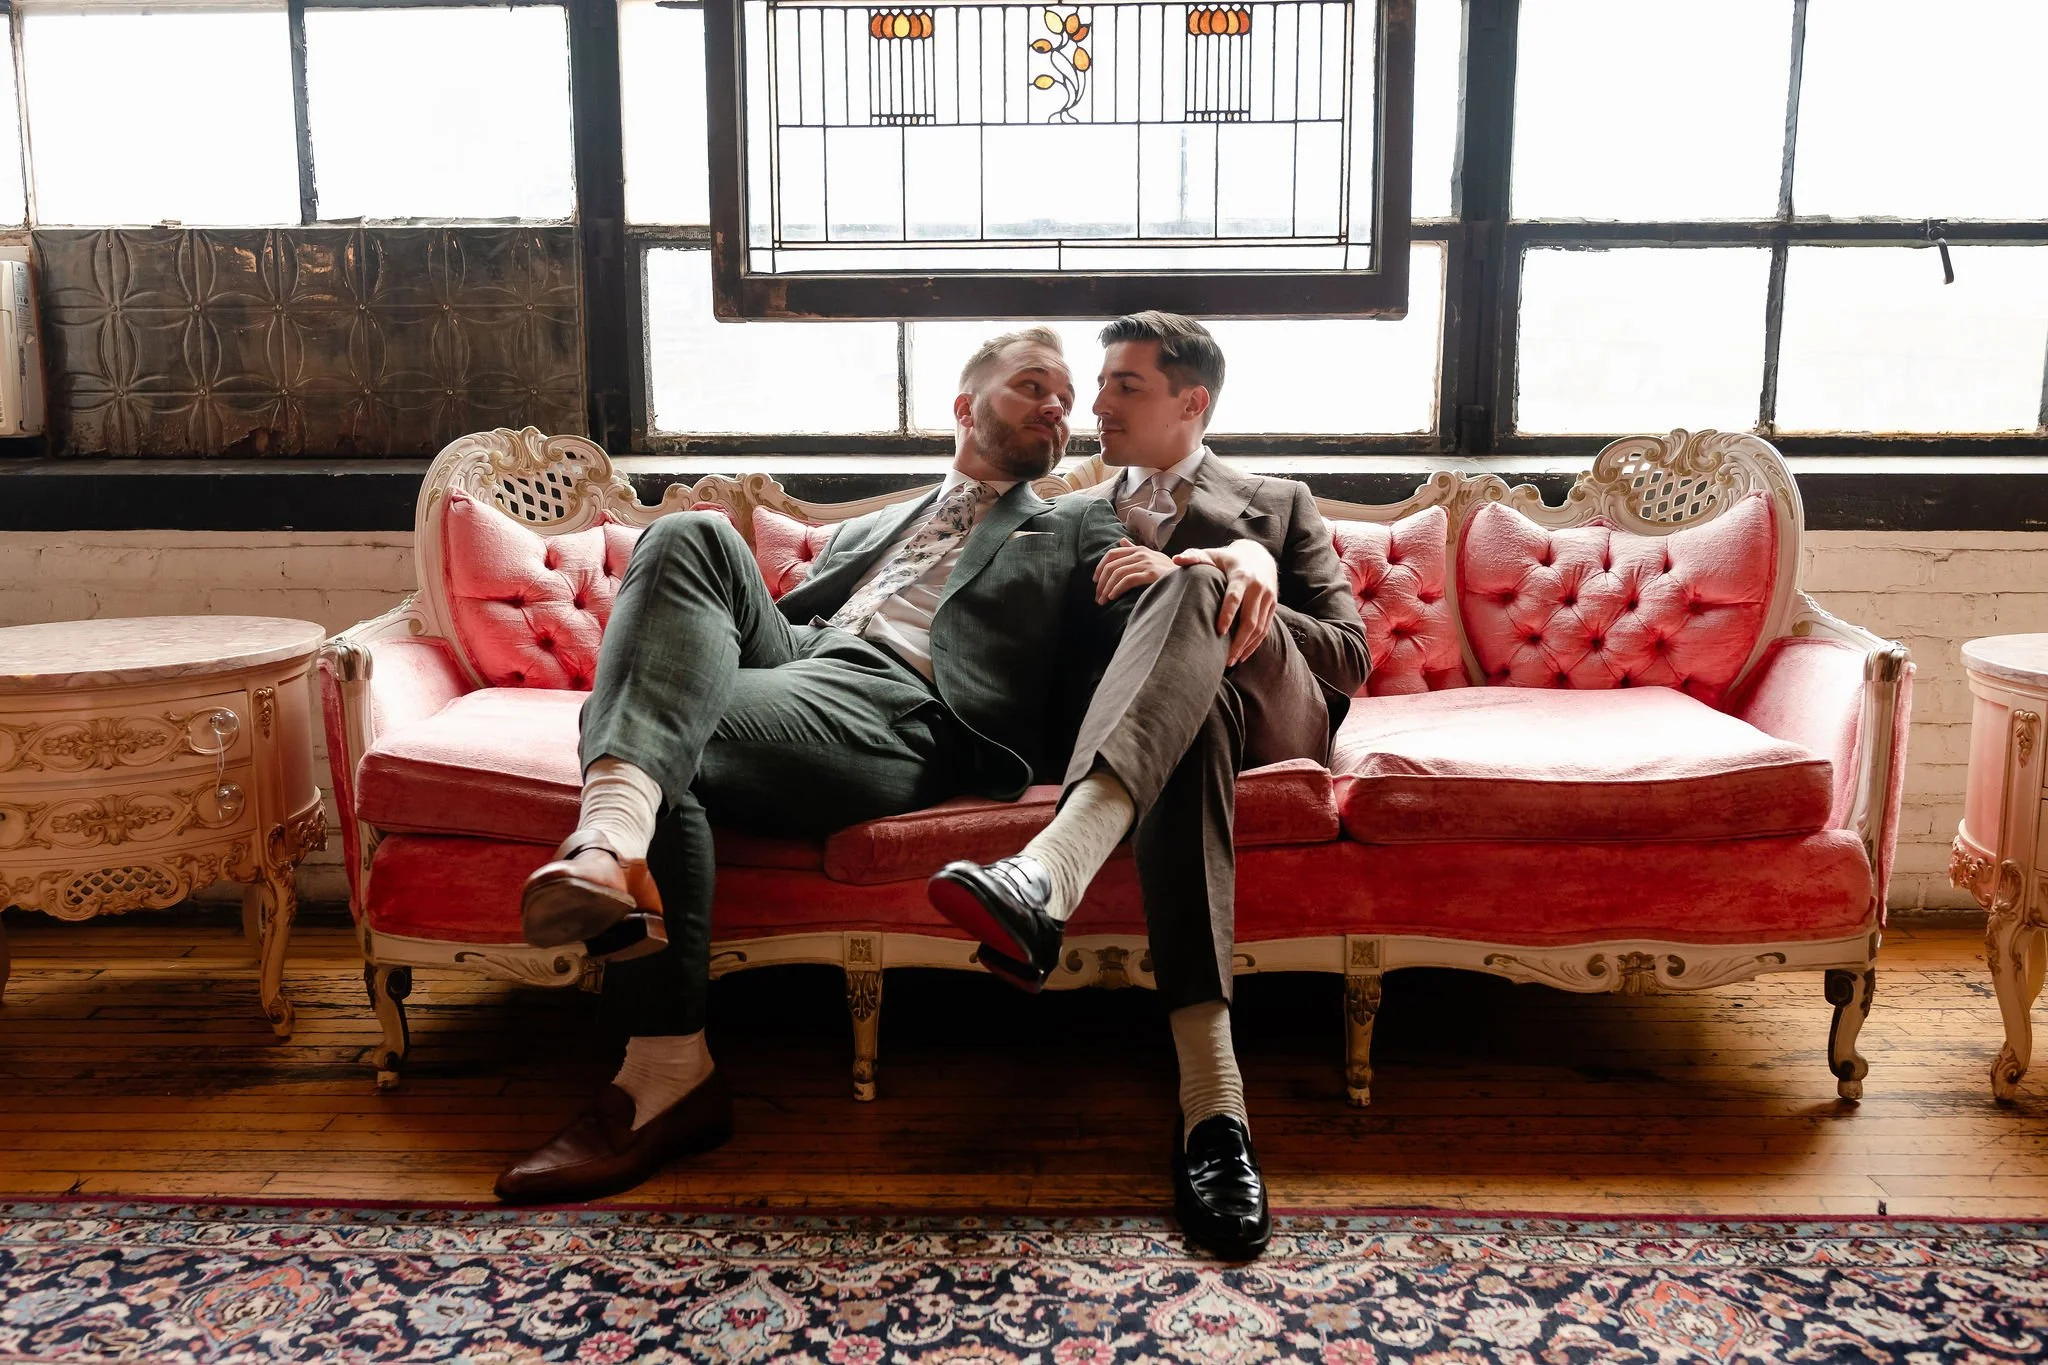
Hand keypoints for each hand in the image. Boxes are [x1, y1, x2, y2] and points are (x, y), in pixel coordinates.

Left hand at [1095, 538, 1176, 602]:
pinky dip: (1117, 589)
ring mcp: (1146, 562)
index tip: (1095, 581)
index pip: (1112, 554)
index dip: (1100, 567)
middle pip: (1111, 566)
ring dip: (1106, 589)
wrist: (1187, 577)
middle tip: (1097, 597)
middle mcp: (1141, 553)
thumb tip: (1120, 541)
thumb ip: (1134, 550)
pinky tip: (1112, 597)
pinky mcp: (1151, 573)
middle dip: (1101, 582)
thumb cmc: (1167, 571)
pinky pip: (1127, 580)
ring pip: (1117, 574)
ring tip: (1103, 601)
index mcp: (1138, 549)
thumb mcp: (1151, 557)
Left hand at [1174, 539, 1278, 666]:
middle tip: (1224, 659)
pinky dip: (1254, 644)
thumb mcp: (1211, 554)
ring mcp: (1268, 597)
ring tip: (1231, 661)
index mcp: (1242, 575)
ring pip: (1259, 627)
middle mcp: (1258, 587)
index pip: (1235, 597)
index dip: (1227, 614)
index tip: (1219, 632)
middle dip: (1237, 640)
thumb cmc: (1227, 559)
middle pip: (1250, 618)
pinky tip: (1242, 655)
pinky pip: (1265, 628)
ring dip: (1246, 646)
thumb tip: (1176, 559)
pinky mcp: (1273, 605)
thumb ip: (1194, 556)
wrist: (1259, 556)